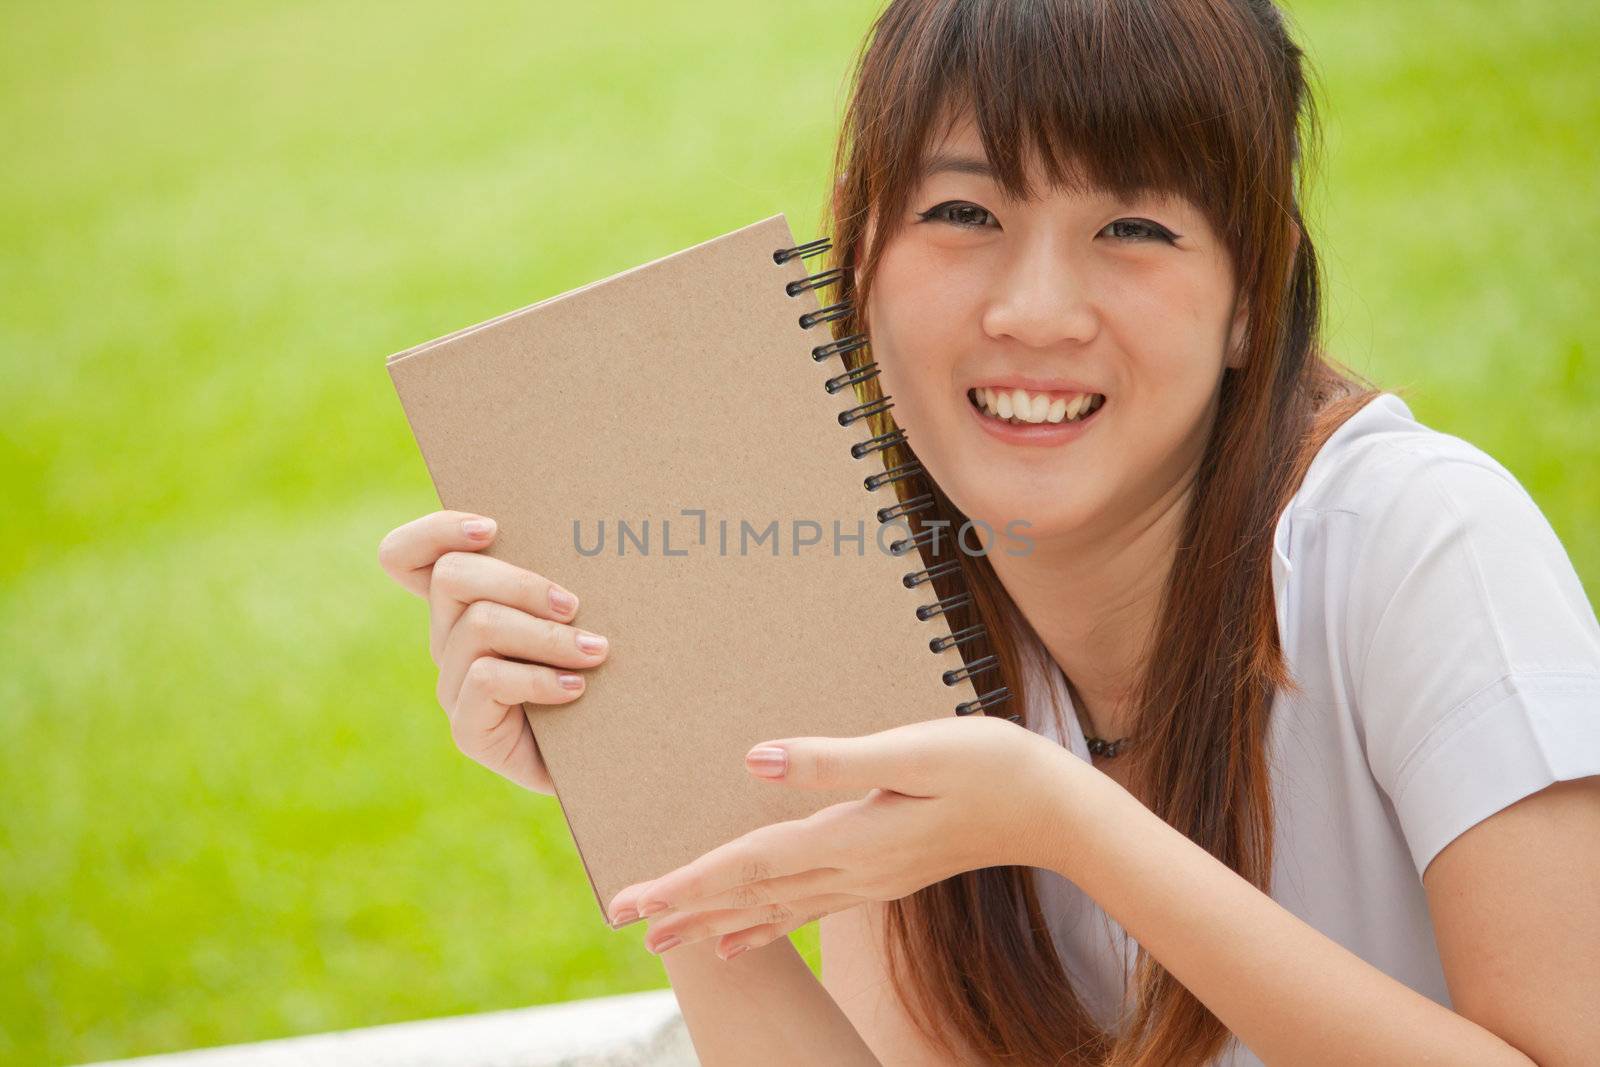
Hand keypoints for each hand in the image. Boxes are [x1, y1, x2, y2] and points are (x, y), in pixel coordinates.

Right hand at [377, 509, 609, 793]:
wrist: (612, 754)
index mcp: (464, 604)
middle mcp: (448, 641)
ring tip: (595, 650)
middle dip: (519, 581)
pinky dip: (537, 678)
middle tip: (573, 604)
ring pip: (480, 626)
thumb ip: (564, 575)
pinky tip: (575, 688)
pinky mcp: (468, 730)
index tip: (492, 528)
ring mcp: (453, 686)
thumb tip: (579, 527)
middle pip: (452, 577)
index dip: (434, 532)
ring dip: (546, 635)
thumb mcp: (581, 613)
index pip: (405, 556)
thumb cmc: (603, 671)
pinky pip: (485, 680)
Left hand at [604, 714, 1078, 958]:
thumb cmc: (989, 766)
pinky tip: (742, 941)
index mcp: (849, 838)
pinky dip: (765, 927)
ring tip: (666, 940)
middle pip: (749, 895)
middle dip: (685, 909)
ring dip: (715, 921)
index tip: (634, 900)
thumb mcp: (914, 750)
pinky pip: (806, 911)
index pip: (748, 865)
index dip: (688, 882)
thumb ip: (833, 760)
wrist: (1051, 810)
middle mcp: (850, 871)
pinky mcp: (882, 876)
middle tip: (625, 923)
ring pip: (773, 909)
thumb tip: (755, 760)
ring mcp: (867, 881)